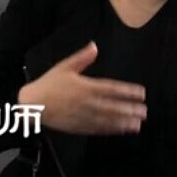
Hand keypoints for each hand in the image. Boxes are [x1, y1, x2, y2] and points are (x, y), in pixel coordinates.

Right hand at [18, 41, 146, 134]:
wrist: (32, 105)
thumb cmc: (48, 84)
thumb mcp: (64, 67)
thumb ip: (81, 58)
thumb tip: (94, 46)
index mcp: (85, 86)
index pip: (111, 89)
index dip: (127, 91)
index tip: (141, 93)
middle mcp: (86, 102)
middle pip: (112, 106)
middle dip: (129, 109)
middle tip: (145, 112)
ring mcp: (83, 116)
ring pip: (107, 120)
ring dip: (123, 122)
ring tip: (138, 124)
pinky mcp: (79, 126)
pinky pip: (97, 129)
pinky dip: (111, 130)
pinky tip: (121, 130)